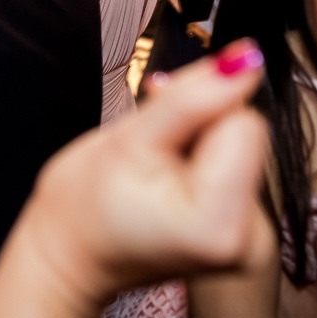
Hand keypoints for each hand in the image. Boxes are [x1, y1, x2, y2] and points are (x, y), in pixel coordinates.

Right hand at [20, 42, 270, 312]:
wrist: (67, 260)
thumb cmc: (81, 206)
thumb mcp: (129, 139)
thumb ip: (192, 97)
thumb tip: (249, 57)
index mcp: (220, 219)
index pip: (243, 123)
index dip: (200, 111)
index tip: (157, 126)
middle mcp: (249, 239)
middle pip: (246, 137)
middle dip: (199, 127)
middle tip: (147, 148)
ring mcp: (249, 242)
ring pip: (239, 151)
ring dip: (198, 144)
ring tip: (151, 167)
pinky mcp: (243, 236)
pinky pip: (234, 174)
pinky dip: (200, 165)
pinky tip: (165, 178)